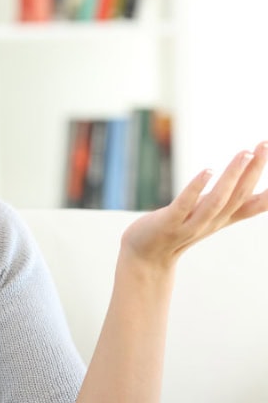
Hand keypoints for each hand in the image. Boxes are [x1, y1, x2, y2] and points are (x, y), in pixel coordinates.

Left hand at [121, 141, 267, 269]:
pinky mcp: (168, 223)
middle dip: (254, 170)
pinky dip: (197, 188)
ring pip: (217, 201)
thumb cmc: (176, 231)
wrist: (145, 258)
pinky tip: (208, 171)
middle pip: (239, 196)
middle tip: (264, 144)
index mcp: (222, 220)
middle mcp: (211, 223)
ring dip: (232, 176)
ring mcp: (190, 225)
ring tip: (245, 152)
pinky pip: (185, 205)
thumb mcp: (206, 217)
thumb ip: (227, 203)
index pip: (253, 205)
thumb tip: (245, 181)